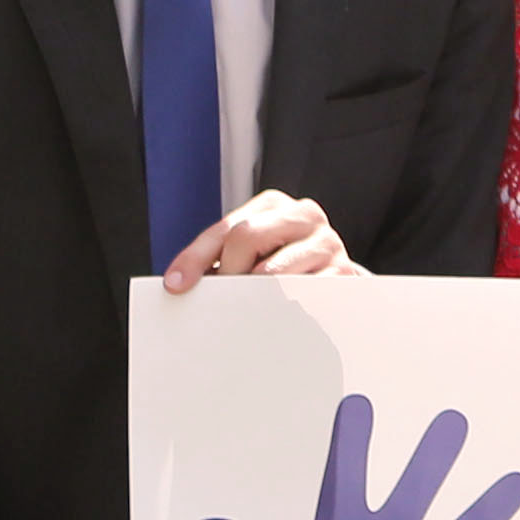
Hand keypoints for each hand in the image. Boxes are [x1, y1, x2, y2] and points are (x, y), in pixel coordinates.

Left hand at [163, 190, 352, 289]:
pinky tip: (277, 313)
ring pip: (272, 269)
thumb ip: (220, 258)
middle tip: (222, 297)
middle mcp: (304, 215)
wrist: (332, 275)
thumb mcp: (250, 252)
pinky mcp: (343, 272)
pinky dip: (283, 307)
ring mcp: (327, 242)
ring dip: (252, 293)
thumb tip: (180, 284)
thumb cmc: (281, 263)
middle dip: (228, 271)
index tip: (176, 286)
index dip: (195, 258)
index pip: (225, 229)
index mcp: (274, 205)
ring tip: (248, 306)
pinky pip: (301, 293)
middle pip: (247, 236)